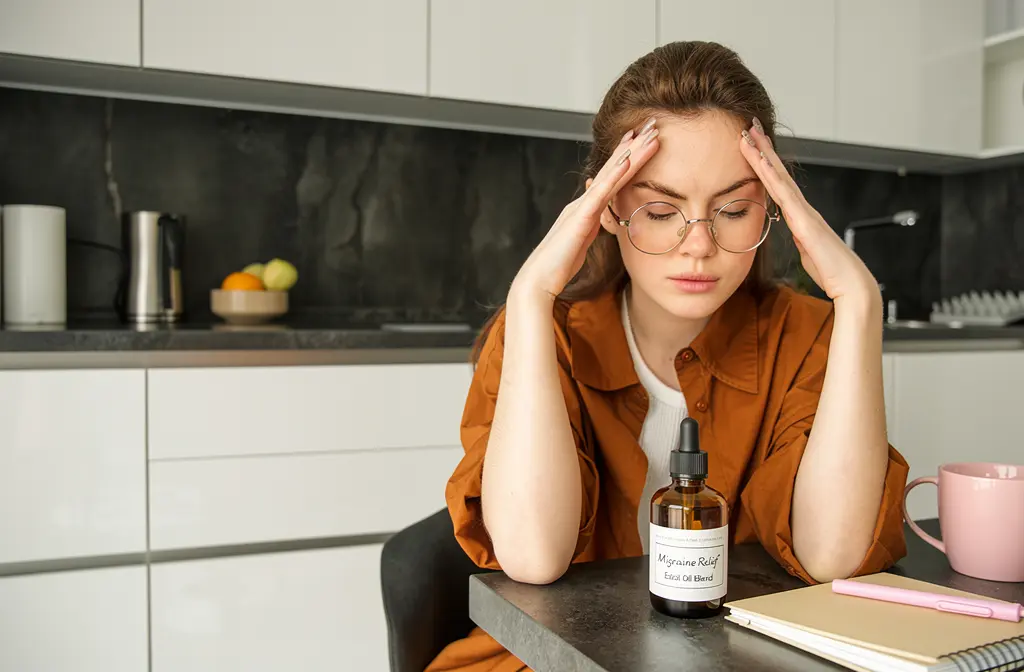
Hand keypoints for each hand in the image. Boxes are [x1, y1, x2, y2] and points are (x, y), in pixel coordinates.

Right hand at [511, 120, 660, 301]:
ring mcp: (580, 208)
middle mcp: (582, 203)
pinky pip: (600, 194)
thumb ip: (590, 230)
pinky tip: (627, 161)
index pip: (610, 179)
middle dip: (633, 147)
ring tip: (648, 135)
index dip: (627, 158)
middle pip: (612, 170)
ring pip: (610, 176)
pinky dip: (614, 176)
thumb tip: (601, 225)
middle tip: (651, 125)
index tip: (642, 140)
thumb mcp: (581, 243)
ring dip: (630, 154)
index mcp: (585, 209)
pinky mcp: (579, 219)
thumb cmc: (558, 266)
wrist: (538, 280)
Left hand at [739, 119, 880, 306]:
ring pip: (779, 177)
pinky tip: (760, 160)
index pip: (779, 184)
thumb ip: (801, 240)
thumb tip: (796, 235)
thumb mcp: (809, 253)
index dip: (765, 164)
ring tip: (750, 133)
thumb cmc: (832, 272)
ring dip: (764, 154)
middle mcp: (803, 209)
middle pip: (778, 173)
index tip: (753, 145)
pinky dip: (770, 175)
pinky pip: (783, 193)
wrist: (852, 285)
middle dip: (764, 148)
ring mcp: (804, 212)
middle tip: (750, 125)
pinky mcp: (804, 221)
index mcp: (802, 216)